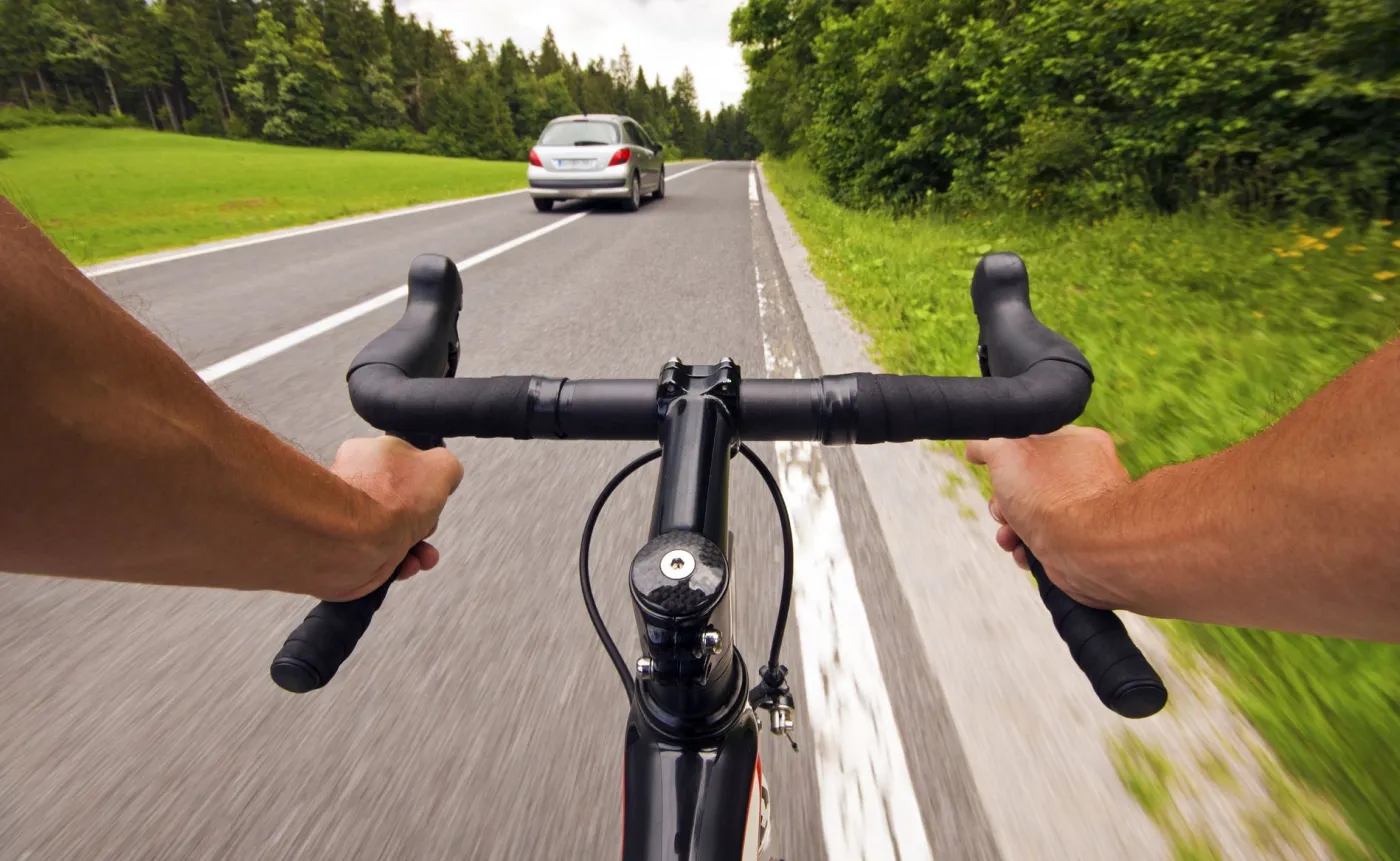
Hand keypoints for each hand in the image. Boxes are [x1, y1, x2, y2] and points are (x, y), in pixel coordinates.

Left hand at [323, 436, 464, 599]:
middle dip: (424, 520)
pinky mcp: (348, 547)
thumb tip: (445, 477)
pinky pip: (383, 555)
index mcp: (370, 453)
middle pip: (404, 502)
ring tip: (424, 555)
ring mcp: (351, 517)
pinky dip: (401, 562)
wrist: (354, 543)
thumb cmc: (391, 500)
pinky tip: (408, 564)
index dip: (427, 482)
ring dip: (418, 545)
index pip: (405, 464)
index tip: (435, 494)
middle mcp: (357, 483)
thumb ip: (447, 466)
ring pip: (396, 532)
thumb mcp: (440, 467)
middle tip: (426, 523)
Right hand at [965, 426, 1128, 606]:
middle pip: (1026, 485)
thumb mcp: (1005, 450)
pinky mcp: (1079, 541)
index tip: (997, 477)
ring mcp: (1083, 511)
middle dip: (1005, 504)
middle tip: (1003, 511)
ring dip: (1011, 530)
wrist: (1084, 547)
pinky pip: (1043, 543)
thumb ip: (987, 443)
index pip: (1032, 446)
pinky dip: (1027, 549)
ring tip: (1010, 538)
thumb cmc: (1051, 496)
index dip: (1006, 463)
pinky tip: (1024, 551)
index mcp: (1077, 443)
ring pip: (1031, 516)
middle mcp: (1084, 476)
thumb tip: (976, 449)